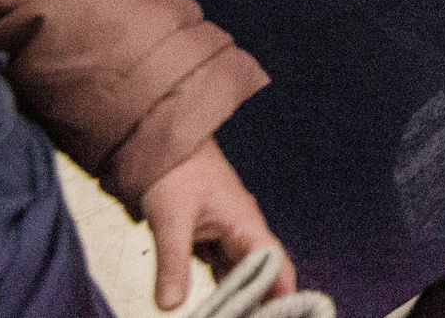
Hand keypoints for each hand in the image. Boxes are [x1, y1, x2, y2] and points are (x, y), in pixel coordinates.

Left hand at [142, 141, 289, 310]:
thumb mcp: (171, 220)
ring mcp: (227, 234)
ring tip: (242, 317)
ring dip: (243, 298)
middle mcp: (242, 231)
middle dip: (263, 302)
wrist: (159, 144)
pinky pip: (223, 269)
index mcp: (245, 224)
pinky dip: (224, 289)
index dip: (283, 294)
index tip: (285, 316)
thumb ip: (172, 265)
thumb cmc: (174, 170)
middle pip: (262, 275)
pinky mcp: (210, 237)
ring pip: (242, 274)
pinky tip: (221, 305)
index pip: (275, 266)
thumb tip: (171, 306)